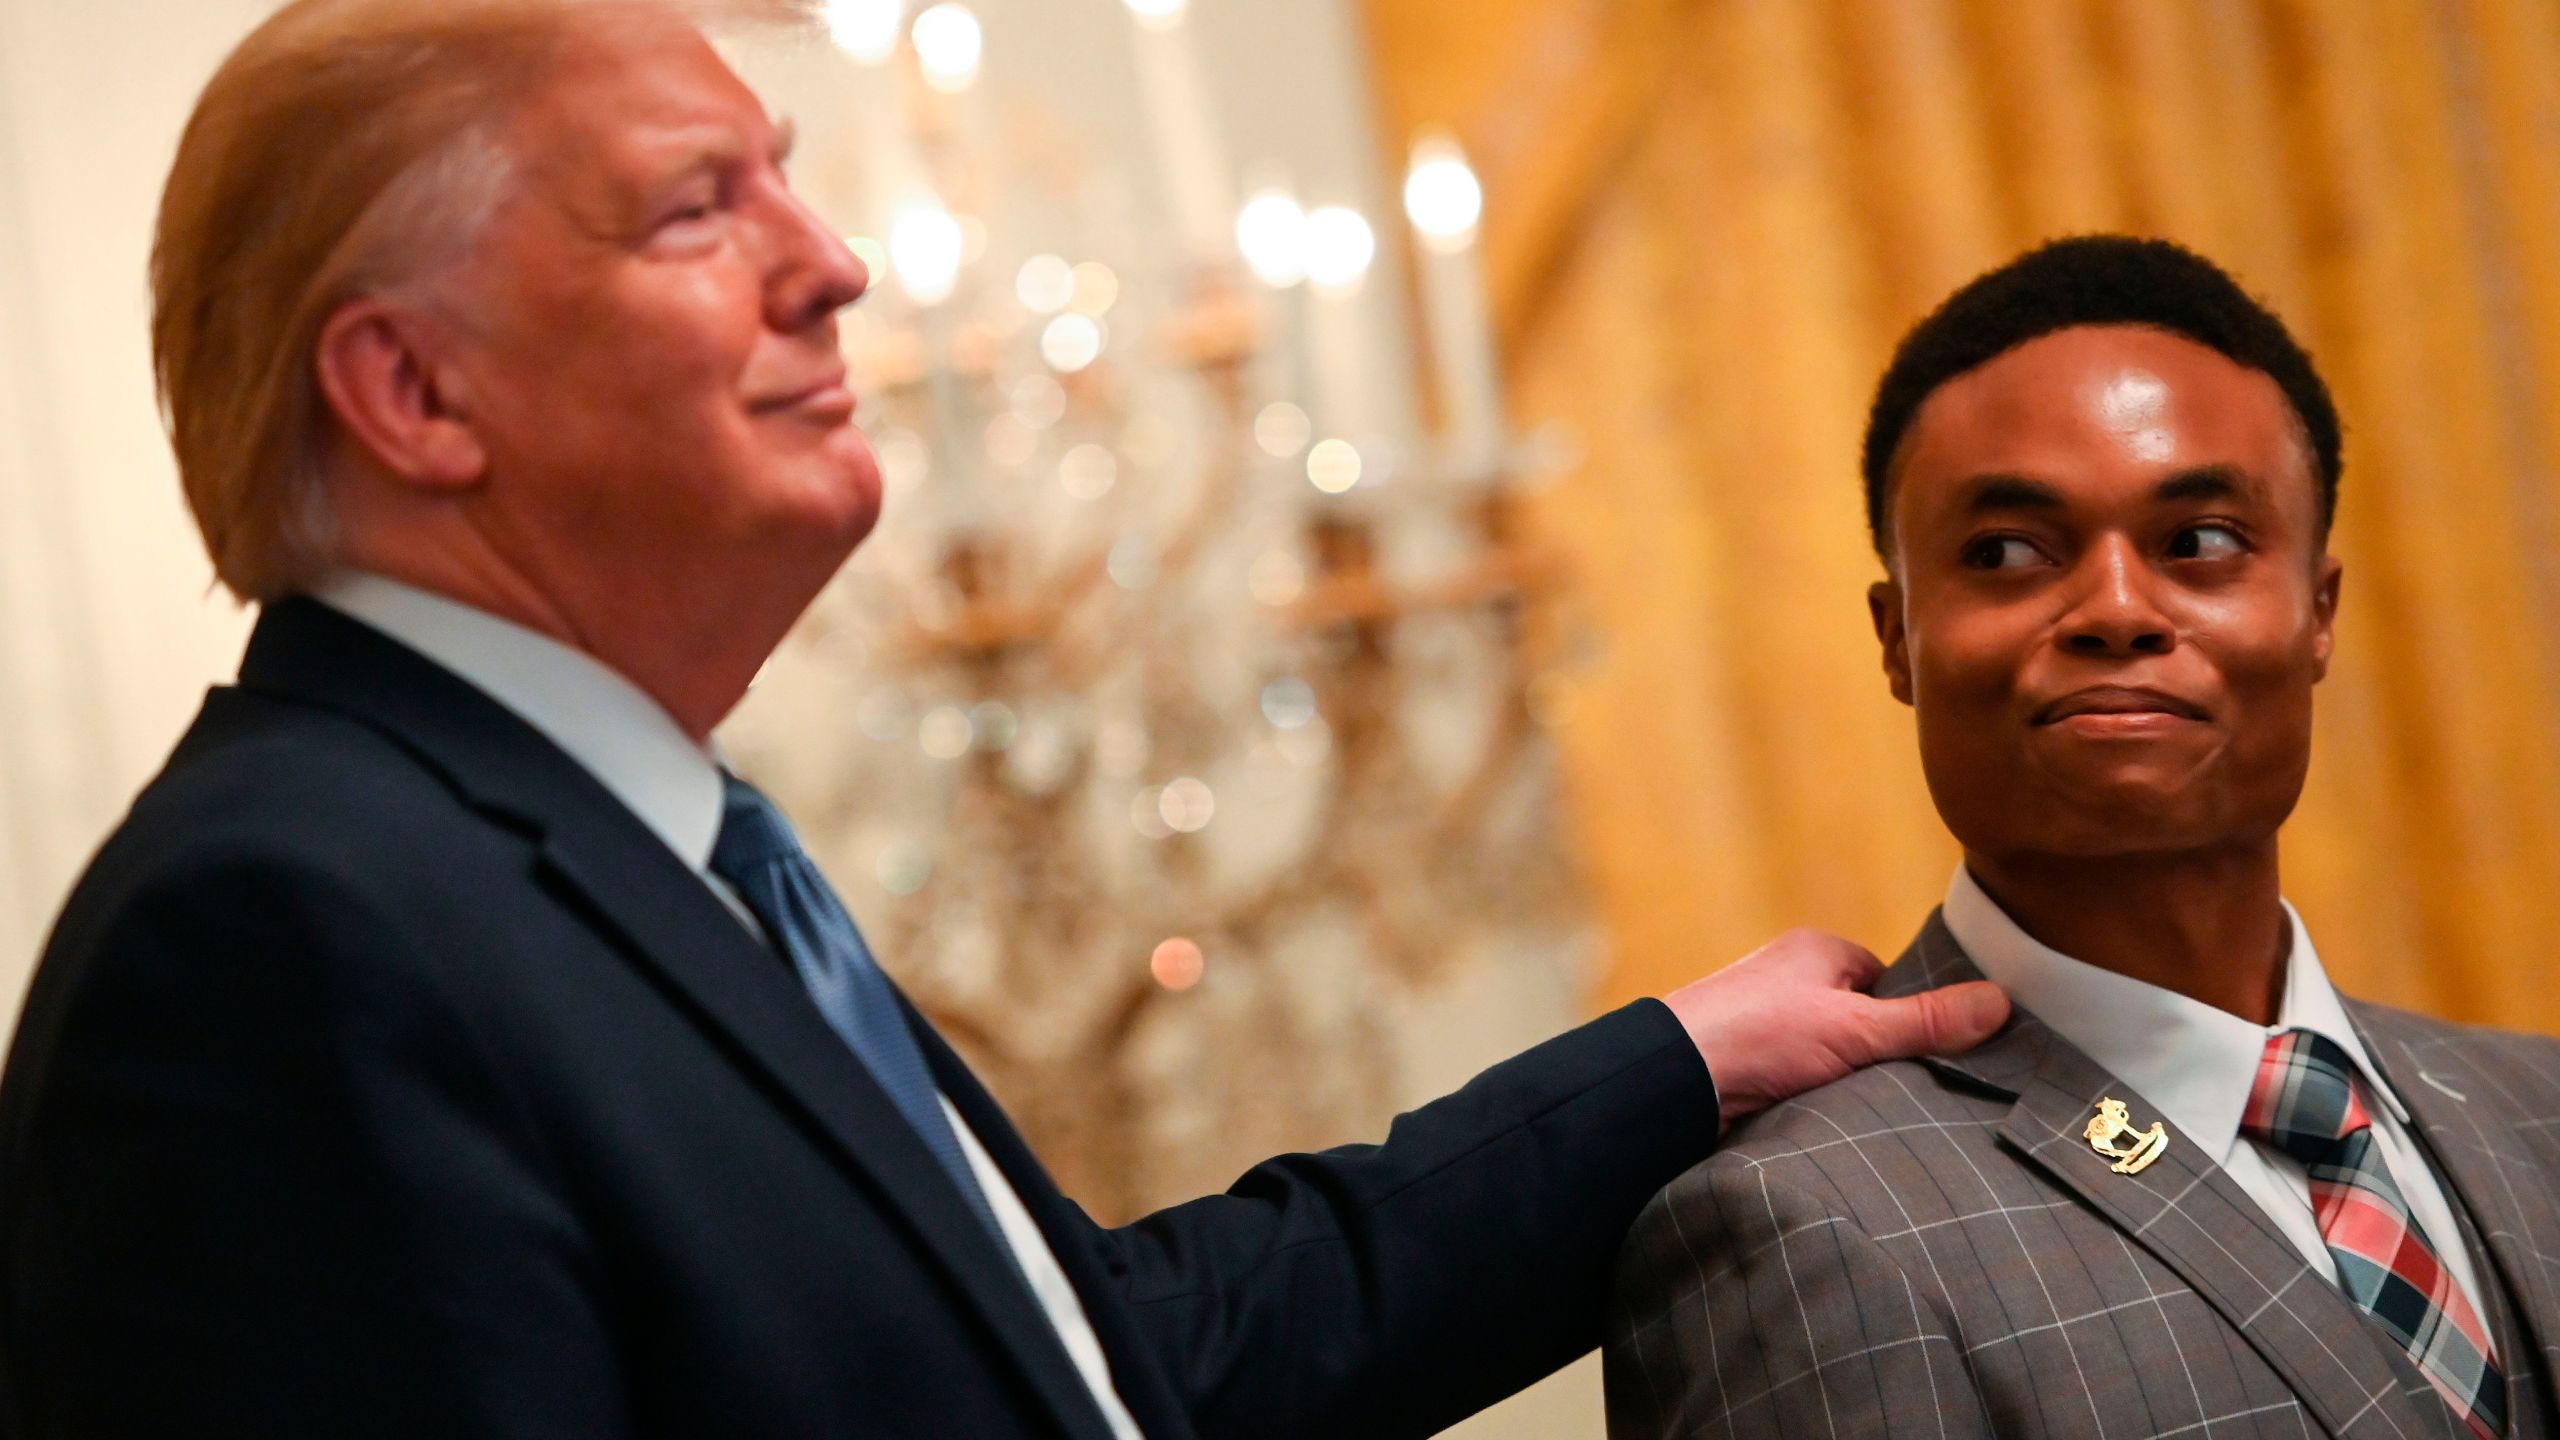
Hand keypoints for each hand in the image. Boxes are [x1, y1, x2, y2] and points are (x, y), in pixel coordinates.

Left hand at [1662, 928, 2009, 1122]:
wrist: (1673, 1080)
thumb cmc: (1758, 1035)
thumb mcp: (1856, 1028)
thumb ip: (1927, 1022)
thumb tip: (1999, 1001)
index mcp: (1816, 952)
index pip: (1887, 979)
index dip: (1913, 1015)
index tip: (1940, 1051)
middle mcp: (1788, 979)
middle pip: (1860, 1018)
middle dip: (1882, 1052)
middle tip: (1916, 1090)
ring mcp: (1764, 1022)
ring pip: (1830, 1053)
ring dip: (1848, 1081)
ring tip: (1876, 1113)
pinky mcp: (1747, 1064)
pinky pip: (1800, 1080)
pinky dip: (1816, 1099)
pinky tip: (1834, 1125)